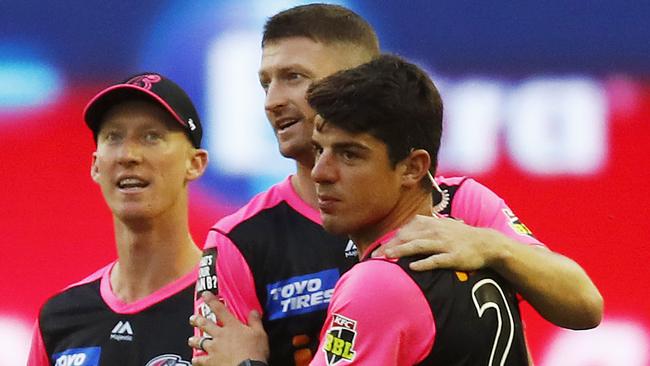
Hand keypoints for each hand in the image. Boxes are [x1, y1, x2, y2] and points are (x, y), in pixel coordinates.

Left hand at [189, 292, 268, 365]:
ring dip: (194, 340)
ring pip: (200, 342)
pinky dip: (197, 359)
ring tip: (191, 340)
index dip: (211, 300)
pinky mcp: (210, 361)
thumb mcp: (260, 334)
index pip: (220, 309)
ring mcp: (213, 349)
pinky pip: (200, 360)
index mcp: (232, 326)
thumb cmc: (254, 353)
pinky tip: (194, 359)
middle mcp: (220, 335)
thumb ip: (255, 322)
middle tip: (193, 318)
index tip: (205, 294)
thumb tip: (254, 311)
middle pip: (205, 324)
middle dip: (198, 320)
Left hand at [373, 214, 497, 270]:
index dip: (389, 241)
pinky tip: (413, 267)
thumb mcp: (441, 226)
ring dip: (402, 251)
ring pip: (419, 246)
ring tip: (388, 257)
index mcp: (430, 224)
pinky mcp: (453, 256)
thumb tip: (403, 232)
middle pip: (407, 238)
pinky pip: (436, 260)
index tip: (375, 251)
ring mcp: (444, 244)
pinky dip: (424, 263)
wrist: (487, 243)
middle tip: (374, 256)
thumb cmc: (460, 236)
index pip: (404, 231)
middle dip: (390, 246)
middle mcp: (435, 232)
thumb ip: (422, 227)